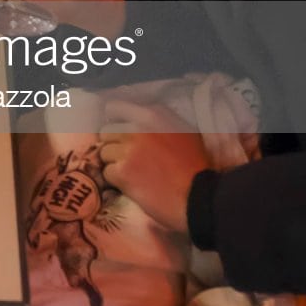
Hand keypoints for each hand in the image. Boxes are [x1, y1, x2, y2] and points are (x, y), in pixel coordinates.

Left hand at [99, 101, 209, 236]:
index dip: (115, 122)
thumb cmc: (196, 166)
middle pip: (107, 132)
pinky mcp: (122, 171)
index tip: (120, 134)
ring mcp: (128, 149)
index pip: (115, 108)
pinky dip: (116, 180)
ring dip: (115, 164)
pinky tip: (133, 185)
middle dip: (114, 145)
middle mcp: (137, 128)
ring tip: (133, 174)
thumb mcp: (183, 132)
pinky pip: (107, 172)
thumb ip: (157, 123)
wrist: (200, 197)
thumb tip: (135, 121)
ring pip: (104, 153)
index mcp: (153, 114)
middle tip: (128, 158)